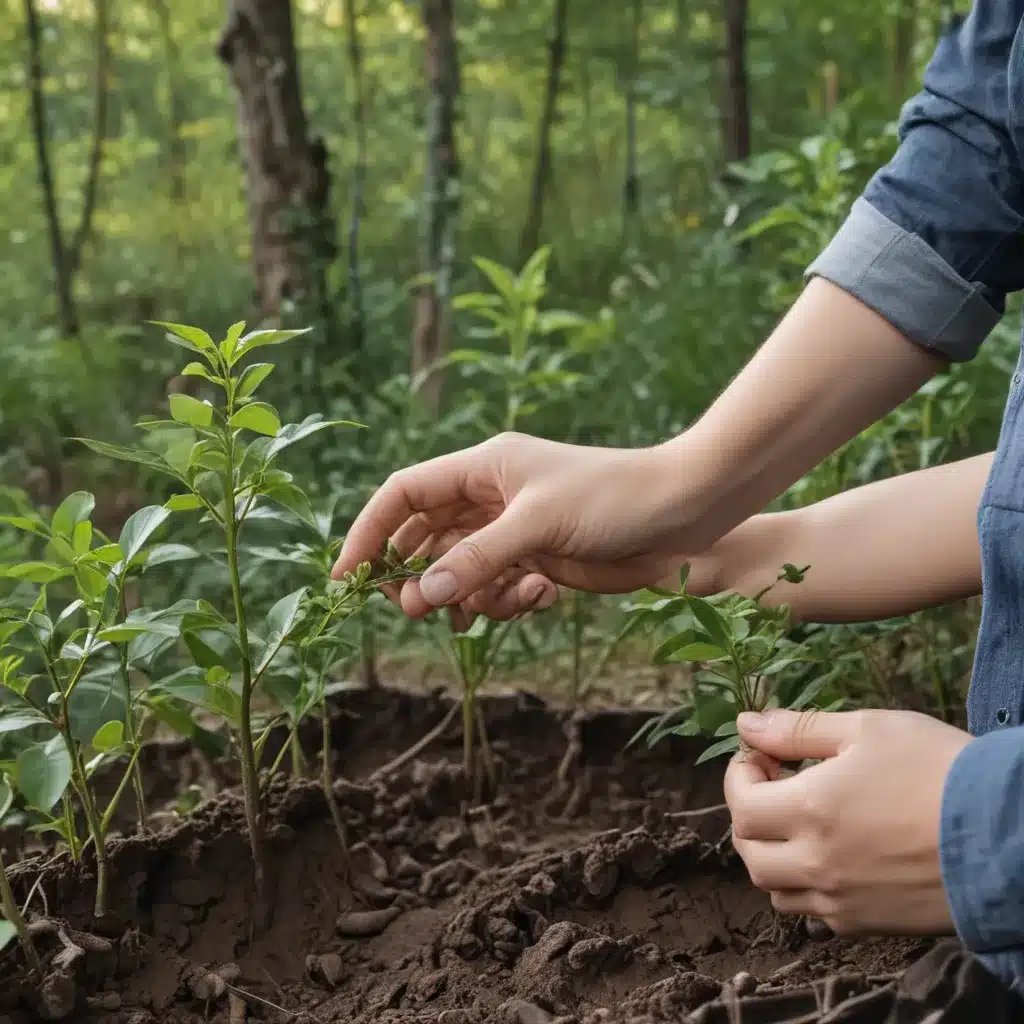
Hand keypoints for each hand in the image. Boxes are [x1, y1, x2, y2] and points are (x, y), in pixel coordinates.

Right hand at [331, 432, 700, 618]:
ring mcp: (513, 532)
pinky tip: (542, 595)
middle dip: (415, 576)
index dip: (370, 531)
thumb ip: (476, 559)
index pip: (404, 493)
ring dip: (465, 597)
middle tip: (415, 610)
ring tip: (485, 609)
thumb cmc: (613, 497)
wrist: (682, 513)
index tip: (348, 578)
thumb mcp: (537, 524)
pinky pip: (497, 589)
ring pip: (458, 572)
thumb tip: (419, 595)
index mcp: (482, 468)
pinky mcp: (538, 561)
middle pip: (423, 538)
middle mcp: (490, 498)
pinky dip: (506, 602)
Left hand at [724, 707, 971, 934]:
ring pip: (776, 889)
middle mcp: (815, 863)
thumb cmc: (939, 770)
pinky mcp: (868, 924)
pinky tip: (831, 858)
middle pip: (749, 851)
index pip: (740, 804)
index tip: (763, 757)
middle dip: (749, 815)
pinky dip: (806, 888)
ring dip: (771, 855)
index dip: (741, 776)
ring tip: (797, 824)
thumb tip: (745, 725)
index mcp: (809, 811)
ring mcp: (841, 900)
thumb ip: (799, 729)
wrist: (1010, 837)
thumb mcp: (869, 730)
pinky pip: (815, 914)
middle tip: (772, 787)